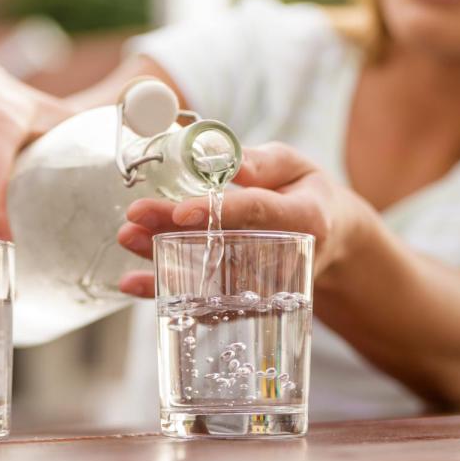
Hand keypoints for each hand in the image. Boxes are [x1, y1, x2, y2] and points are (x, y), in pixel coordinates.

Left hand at [116, 142, 373, 296]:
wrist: (331, 241)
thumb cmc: (308, 195)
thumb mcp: (299, 166)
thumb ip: (264, 163)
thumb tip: (227, 160)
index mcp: (305, 218)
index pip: (254, 212)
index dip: (215, 212)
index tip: (179, 211)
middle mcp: (286, 257)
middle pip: (222, 246)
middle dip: (173, 233)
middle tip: (134, 217)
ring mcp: (266, 286)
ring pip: (207, 276)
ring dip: (162, 260)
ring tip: (127, 239)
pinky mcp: (248, 301)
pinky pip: (203, 299)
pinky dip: (166, 291)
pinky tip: (132, 282)